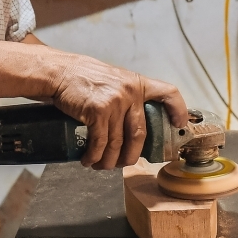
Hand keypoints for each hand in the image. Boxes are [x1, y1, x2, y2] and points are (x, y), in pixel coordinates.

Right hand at [45, 53, 187, 169]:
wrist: (58, 72)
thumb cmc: (82, 76)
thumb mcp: (112, 79)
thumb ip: (125, 95)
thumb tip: (131, 123)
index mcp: (136, 83)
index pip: (168, 93)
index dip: (178, 110)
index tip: (179, 124)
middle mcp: (129, 92)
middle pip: (139, 134)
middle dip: (131, 156)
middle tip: (123, 163)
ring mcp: (114, 103)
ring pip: (118, 143)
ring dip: (109, 161)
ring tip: (100, 165)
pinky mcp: (97, 112)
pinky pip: (100, 143)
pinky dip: (94, 156)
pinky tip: (89, 160)